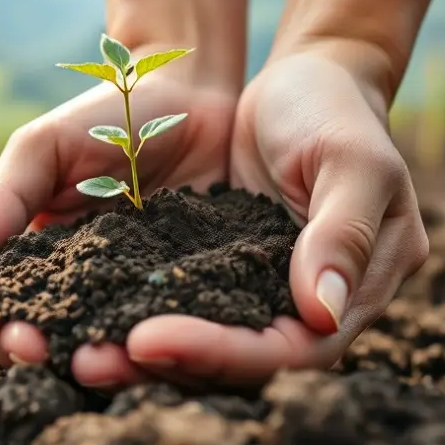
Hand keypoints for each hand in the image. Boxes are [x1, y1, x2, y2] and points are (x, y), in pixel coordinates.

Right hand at [0, 44, 237, 388]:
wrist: (193, 92)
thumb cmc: (107, 114)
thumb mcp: (44, 148)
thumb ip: (2, 202)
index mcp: (37, 256)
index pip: (0, 301)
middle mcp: (83, 286)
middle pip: (44, 337)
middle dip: (25, 350)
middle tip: (26, 346)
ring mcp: (135, 294)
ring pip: (103, 345)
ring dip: (87, 363)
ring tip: (84, 361)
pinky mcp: (187, 295)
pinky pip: (169, 328)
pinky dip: (155, 347)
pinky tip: (145, 347)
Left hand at [114, 48, 429, 385]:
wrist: (309, 79)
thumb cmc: (337, 110)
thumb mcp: (352, 159)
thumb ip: (343, 232)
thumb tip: (325, 313)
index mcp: (362, 288)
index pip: (295, 348)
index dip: (224, 353)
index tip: (149, 341)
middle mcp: (316, 306)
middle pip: (245, 359)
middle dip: (173, 365)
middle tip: (91, 364)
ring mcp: (268, 289)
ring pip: (211, 340)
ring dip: (148, 355)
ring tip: (82, 358)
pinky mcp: (228, 269)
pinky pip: (188, 302)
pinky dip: (146, 312)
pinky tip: (92, 316)